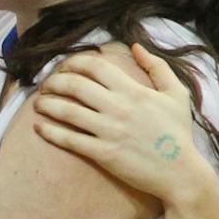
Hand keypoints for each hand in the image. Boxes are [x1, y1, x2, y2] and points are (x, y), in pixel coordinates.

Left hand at [32, 43, 213, 203]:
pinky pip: (70, 140)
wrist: (180, 172)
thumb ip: (157, 67)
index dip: (73, 62)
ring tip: (38, 103)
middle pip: (75, 85)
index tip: (64, 67)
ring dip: (47, 104)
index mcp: (133, 90)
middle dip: (54, 81)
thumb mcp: (176, 94)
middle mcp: (118, 107)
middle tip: (46, 85)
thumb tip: (135, 46)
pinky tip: (39, 127)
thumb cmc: (178, 133)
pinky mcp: (103, 153)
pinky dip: (50, 131)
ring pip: (68, 111)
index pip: (94, 66)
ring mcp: (109, 131)